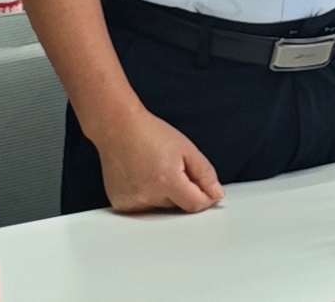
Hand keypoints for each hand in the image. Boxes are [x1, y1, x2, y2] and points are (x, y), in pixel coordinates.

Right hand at [92, 107, 224, 212]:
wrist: (118, 127)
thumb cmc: (149, 133)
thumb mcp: (187, 149)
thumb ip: (205, 174)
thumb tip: (216, 195)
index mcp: (167, 181)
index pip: (195, 205)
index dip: (205, 197)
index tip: (204, 188)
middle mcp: (147, 195)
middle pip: (178, 206)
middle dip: (181, 191)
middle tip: (172, 169)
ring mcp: (132, 201)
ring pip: (161, 208)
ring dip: (164, 195)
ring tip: (154, 171)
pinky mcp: (121, 203)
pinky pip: (144, 207)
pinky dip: (147, 196)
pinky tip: (142, 177)